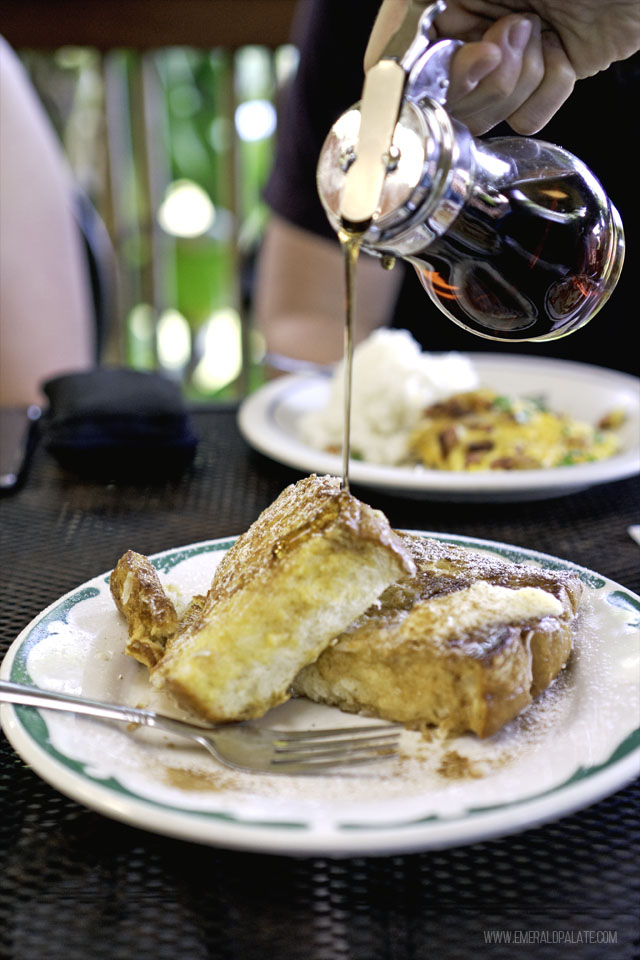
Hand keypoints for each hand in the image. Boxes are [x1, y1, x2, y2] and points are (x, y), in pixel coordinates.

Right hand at [364, 1, 639, 133]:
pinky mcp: (542, 76)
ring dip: (519, 80)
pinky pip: (524, 119)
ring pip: (483, 114)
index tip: (464, 60)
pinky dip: (548, 93)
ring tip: (543, 32)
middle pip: (441, 98)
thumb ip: (416, 10)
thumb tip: (381, 62)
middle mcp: (467, 25)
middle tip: (516, 29)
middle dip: (485, 75)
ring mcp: (505, 55)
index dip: (424, 77)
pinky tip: (563, 53)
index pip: (397, 59)